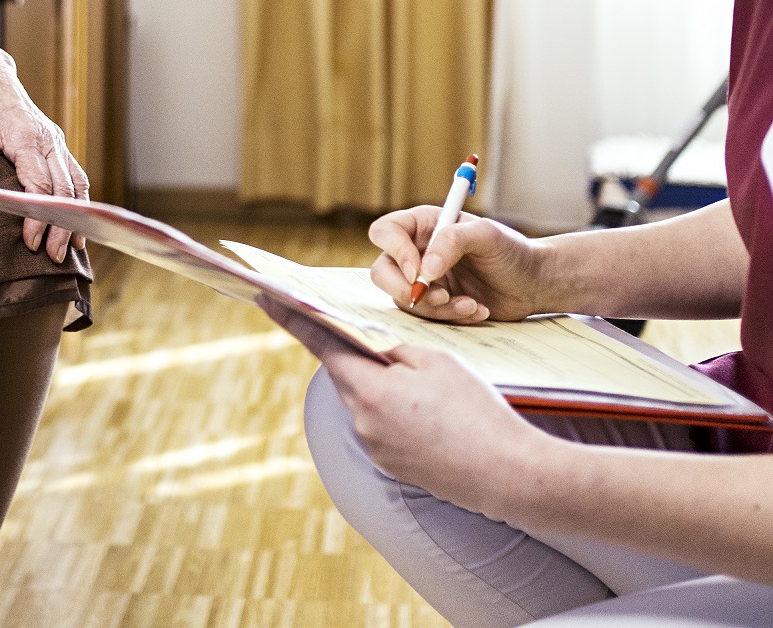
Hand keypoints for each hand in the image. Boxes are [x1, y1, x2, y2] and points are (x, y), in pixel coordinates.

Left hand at [0, 14, 87, 261]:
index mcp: (25, 134)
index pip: (39, 183)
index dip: (38, 216)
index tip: (32, 241)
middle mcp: (47, 138)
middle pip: (63, 188)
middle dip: (61, 224)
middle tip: (53, 256)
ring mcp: (54, 139)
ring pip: (75, 182)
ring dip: (76, 215)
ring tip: (73, 247)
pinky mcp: (54, 142)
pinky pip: (73, 173)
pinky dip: (78, 199)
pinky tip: (77, 222)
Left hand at [262, 297, 546, 514]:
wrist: (507, 474)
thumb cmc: (475, 411)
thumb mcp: (435, 362)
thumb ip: (394, 350)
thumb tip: (372, 349)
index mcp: (369, 391)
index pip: (322, 345)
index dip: (293, 318)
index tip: (266, 298)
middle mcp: (363, 423)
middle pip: (347, 374)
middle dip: (357, 353)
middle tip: (376, 336)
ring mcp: (376, 448)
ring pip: (367, 400)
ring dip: (382, 385)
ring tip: (427, 384)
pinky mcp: (393, 465)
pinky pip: (383, 426)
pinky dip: (397, 411)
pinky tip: (430, 410)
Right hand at [369, 206, 553, 321]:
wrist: (532, 283)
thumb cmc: (511, 251)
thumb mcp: (486, 235)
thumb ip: (453, 242)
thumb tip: (425, 269)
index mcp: (423, 225)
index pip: (386, 232)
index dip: (395, 251)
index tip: (418, 272)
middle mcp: (417, 251)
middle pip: (383, 271)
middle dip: (405, 290)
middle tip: (437, 298)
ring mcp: (424, 280)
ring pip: (404, 299)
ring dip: (436, 308)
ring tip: (470, 304)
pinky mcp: (435, 304)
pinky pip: (426, 317)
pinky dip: (451, 317)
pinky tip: (477, 309)